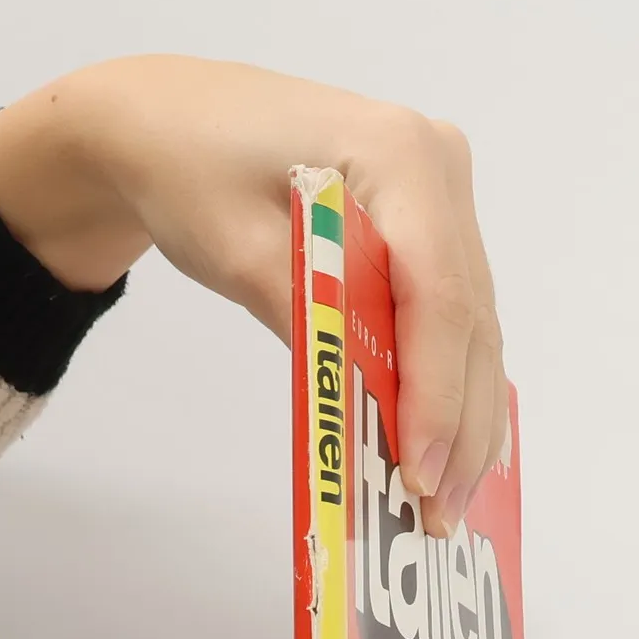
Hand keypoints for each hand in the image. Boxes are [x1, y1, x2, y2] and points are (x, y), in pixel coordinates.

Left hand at [0, 56, 505, 535]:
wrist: (166, 123)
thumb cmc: (191, 170)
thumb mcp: (240, 253)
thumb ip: (313, 324)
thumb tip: (372, 412)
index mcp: (399, 154)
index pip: (438, 295)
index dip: (436, 394)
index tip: (420, 472)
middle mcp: (439, 168)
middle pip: (469, 320)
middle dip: (457, 427)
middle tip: (437, 514)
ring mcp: (444, 197)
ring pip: (473, 329)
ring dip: (463, 421)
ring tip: (445, 504)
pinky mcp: (432, 227)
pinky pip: (454, 320)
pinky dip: (449, 388)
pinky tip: (444, 453)